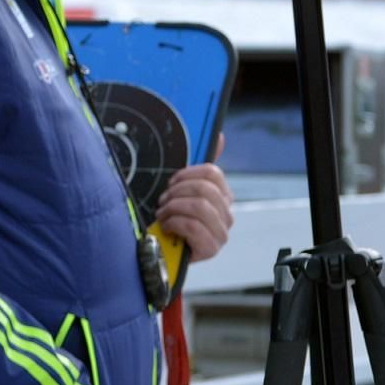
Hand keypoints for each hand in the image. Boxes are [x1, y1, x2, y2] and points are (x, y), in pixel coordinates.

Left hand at [156, 134, 234, 261]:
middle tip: (164, 201)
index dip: (187, 174)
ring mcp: (221, 233)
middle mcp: (226, 215)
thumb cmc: (170, 215)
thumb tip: (220, 136)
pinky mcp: (211, 249)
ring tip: (164, 214)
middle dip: (177, 193)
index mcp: (222, 197)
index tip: (172, 181)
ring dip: (174, 208)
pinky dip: (174, 223)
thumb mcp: (181, 188)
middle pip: (205, 189)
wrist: (158, 247)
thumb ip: (199, 165)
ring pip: (200, 207)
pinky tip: (167, 226)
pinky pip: (193, 226)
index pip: (213, 173)